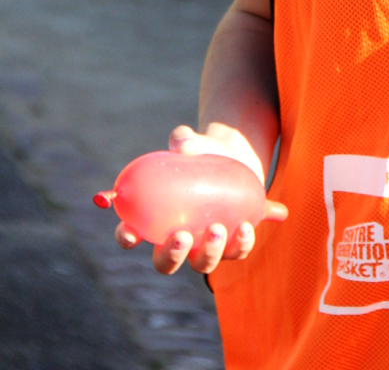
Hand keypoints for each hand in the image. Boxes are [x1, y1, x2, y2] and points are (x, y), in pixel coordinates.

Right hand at [115, 124, 286, 275]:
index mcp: (156, 217)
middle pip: (165, 263)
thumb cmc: (203, 151)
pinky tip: (246, 227)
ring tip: (217, 228)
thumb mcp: (193, 142)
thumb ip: (183, 139)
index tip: (130, 231)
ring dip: (209, 252)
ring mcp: (205, 245)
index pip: (132, 233)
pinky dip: (241, 244)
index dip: (126, 236)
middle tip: (182, 236)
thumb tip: (183, 146)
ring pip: (202, 263)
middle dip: (172, 255)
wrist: (236, 156)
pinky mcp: (233, 243)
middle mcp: (178, 239)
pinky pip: (236, 252)